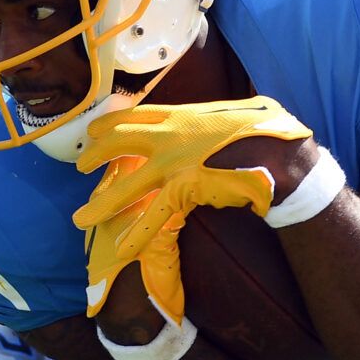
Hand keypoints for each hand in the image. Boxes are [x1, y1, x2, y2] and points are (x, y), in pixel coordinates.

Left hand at [73, 98, 314, 321]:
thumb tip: (218, 119)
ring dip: (102, 202)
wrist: (280, 153)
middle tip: (80, 165)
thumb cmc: (268, 131)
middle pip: (120, 141)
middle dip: (96, 153)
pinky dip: (138, 234)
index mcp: (182, 114)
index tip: (96, 130)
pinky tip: (122, 248)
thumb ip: (214, 118)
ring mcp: (174, 162)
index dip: (112, 124)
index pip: (137, 115)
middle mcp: (170, 135)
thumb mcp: (236, 110)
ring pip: (127, 184)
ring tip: (80, 218)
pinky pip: (154, 214)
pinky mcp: (183, 188)